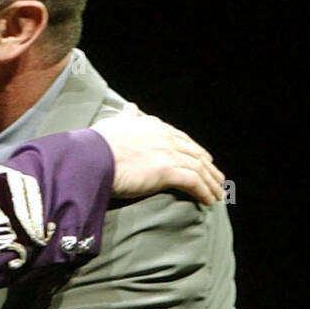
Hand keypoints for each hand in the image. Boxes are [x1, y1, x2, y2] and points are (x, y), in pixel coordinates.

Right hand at [91, 110, 225, 204]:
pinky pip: (193, 182)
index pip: (181, 138)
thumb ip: (126, 117)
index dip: (194, 150)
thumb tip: (131, 107)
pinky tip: (209, 201)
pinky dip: (204, 192)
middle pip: (195, 152)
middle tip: (217, 179)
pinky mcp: (166, 171)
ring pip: (198, 168)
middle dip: (208, 167)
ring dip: (211, 183)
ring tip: (218, 194)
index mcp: (153, 126)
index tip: (203, 159)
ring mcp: (167, 153)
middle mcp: (165, 137)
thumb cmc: (96, 144)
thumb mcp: (114, 123)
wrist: (91, 156)